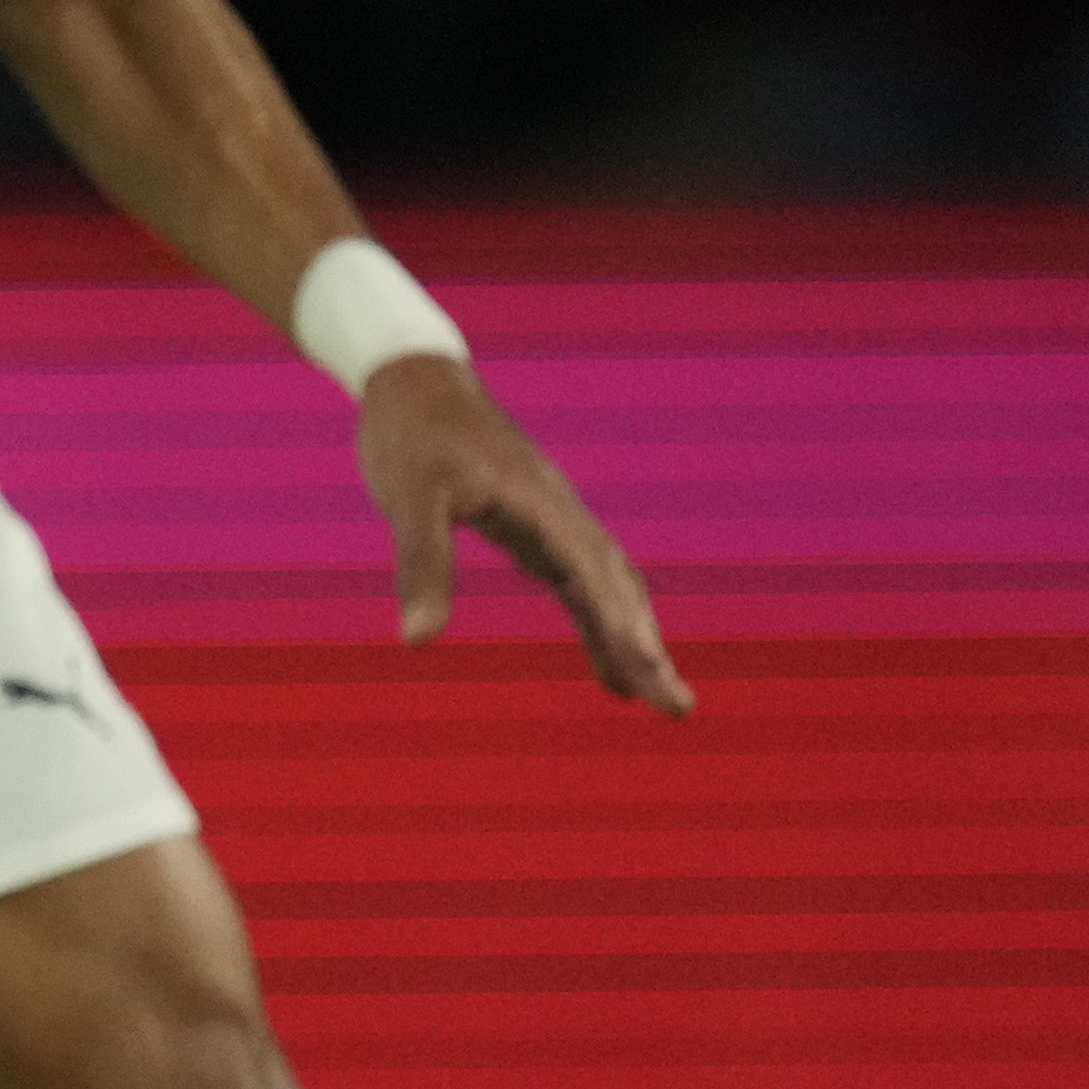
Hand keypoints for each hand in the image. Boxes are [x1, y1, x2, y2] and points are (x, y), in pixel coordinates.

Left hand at [359, 352, 689, 715]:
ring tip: (658, 699)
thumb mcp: (409, 497)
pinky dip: (600, 624)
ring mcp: (552, 521)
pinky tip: (608, 667)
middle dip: (647, 648)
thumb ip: (421, 563)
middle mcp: (560, 514)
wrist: (414, 379)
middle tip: (679, 709)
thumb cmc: (411, 434)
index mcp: (540, 505)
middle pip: (617, 588)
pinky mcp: (534, 527)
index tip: (648, 669)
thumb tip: (416, 641)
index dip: (620, 624)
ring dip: (634, 641)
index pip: (591, 572)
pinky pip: (581, 584)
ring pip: (608, 589)